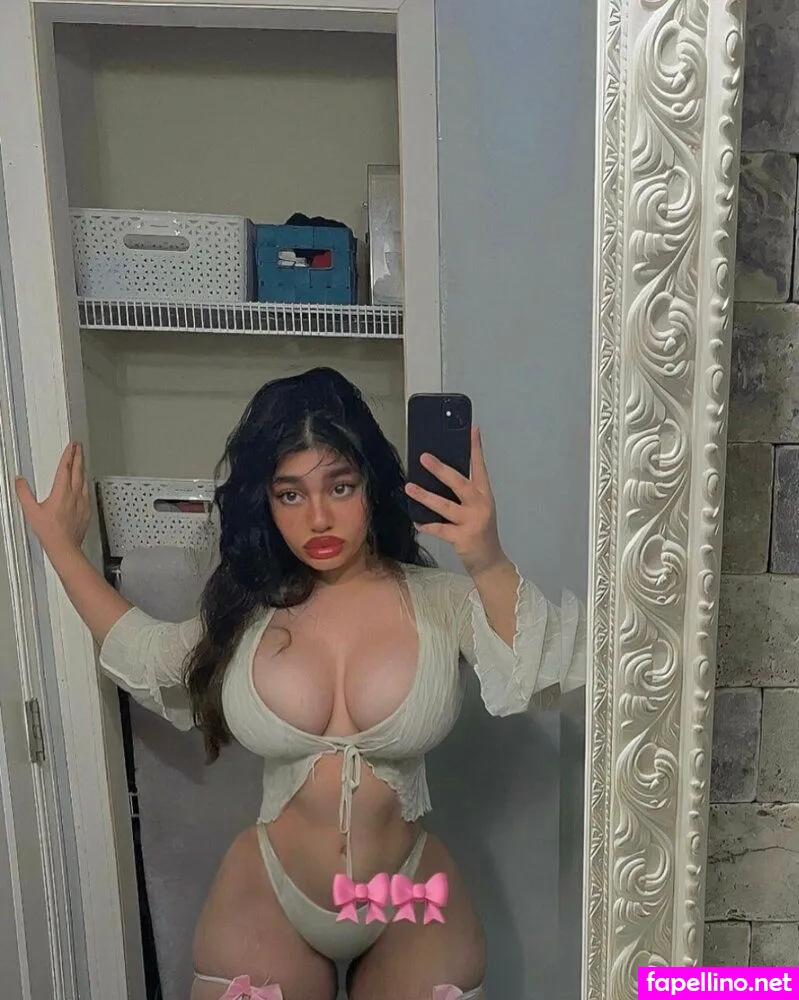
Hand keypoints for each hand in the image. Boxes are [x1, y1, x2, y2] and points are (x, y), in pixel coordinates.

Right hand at [15, 442, 91, 553]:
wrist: (65, 546)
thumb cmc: (50, 532)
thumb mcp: (32, 511)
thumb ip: (24, 493)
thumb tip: (20, 481)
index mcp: (62, 492)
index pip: (66, 468)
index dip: (69, 454)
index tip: (71, 446)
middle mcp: (75, 494)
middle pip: (78, 470)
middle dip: (78, 456)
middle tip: (79, 447)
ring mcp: (83, 502)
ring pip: (84, 480)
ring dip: (82, 468)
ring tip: (81, 461)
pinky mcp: (87, 509)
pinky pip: (87, 492)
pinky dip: (85, 483)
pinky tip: (83, 484)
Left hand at [405, 426, 506, 576]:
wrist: (490, 561)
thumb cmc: (479, 530)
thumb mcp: (478, 508)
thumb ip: (464, 493)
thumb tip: (439, 474)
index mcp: (484, 494)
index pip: (480, 467)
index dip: (476, 448)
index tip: (472, 429)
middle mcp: (480, 505)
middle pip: (460, 483)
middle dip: (441, 470)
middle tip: (424, 457)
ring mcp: (472, 522)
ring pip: (445, 506)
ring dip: (425, 496)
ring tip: (409, 487)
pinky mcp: (462, 538)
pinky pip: (440, 529)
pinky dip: (427, 524)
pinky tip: (416, 520)